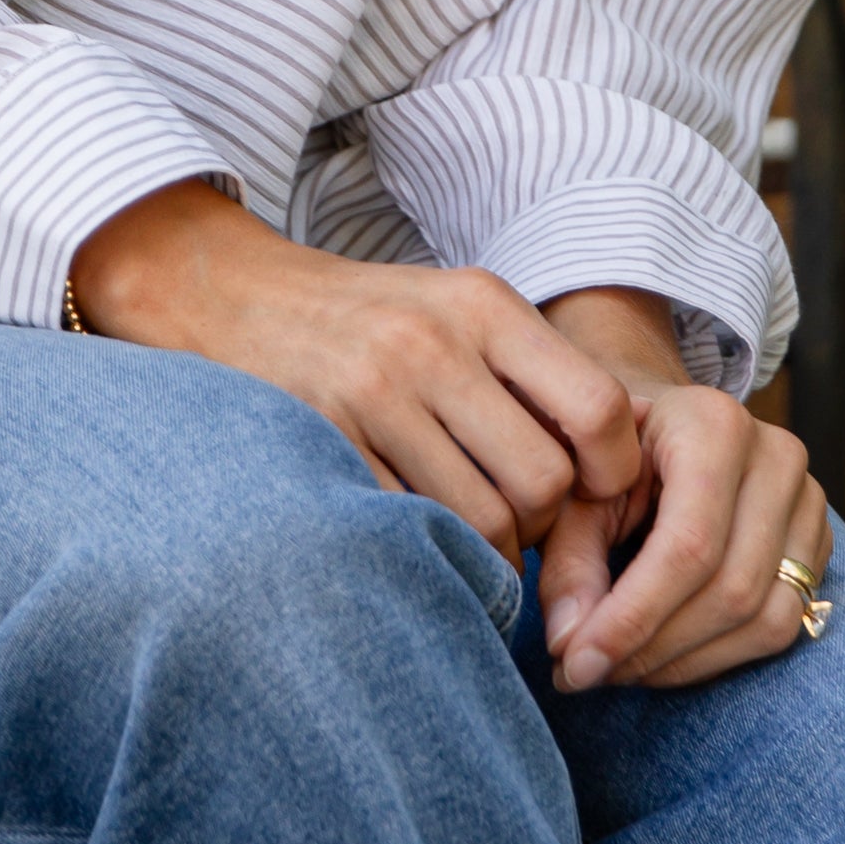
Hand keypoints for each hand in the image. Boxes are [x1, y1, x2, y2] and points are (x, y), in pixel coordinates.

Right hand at [68, 185, 649, 579]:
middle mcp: (432, 345)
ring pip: (482, 520)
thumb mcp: (453, 308)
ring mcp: (372, 395)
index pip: (596, 411)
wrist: (227, 293)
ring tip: (467, 533)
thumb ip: (529, 368)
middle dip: (543, 525)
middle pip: (542, 482)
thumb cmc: (362, 316)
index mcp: (482, 306)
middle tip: (517, 523)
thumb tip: (616, 453)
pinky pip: (408, 528)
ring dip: (487, 549)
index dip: (612, 473)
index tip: (592, 494)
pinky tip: (414, 531)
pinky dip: (425, 548)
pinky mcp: (323, 441)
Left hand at [533, 286, 830, 696]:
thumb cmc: (612, 458)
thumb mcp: (576, 492)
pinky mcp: (818, 544)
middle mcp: (777, 458)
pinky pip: (782, 625)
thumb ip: (570, 564)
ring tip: (620, 669)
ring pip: (767, 620)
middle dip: (654, 648)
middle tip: (588, 673)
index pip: (688, 546)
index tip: (577, 664)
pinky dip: (718, 656)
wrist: (664, 428)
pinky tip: (663, 656)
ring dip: (685, 662)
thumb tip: (572, 648)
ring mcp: (809, 502)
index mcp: (713, 426)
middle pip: (732, 589)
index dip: (633, 617)